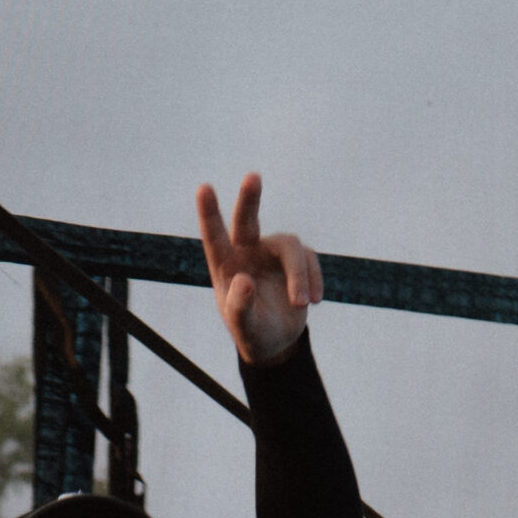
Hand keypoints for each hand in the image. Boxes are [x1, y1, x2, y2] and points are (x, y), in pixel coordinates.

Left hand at [195, 175, 319, 366]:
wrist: (276, 341)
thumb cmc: (252, 332)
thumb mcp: (243, 327)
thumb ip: (240, 307)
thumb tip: (244, 280)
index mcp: (226, 266)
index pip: (214, 237)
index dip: (209, 213)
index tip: (203, 188)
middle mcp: (248, 252)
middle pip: (247, 220)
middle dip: (249, 199)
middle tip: (252, 177)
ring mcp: (273, 252)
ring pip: (291, 247)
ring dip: (299, 276)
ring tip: (302, 304)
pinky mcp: (298, 259)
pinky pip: (310, 260)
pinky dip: (313, 281)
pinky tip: (314, 302)